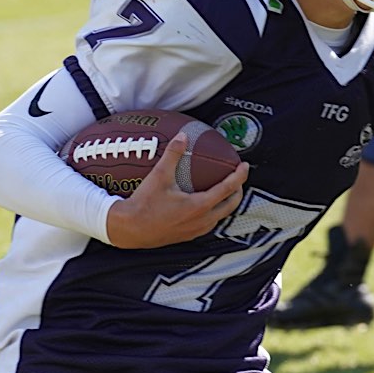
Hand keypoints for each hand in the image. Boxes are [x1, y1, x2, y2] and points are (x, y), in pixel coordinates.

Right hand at [105, 133, 250, 247]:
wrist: (129, 230)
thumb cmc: (143, 204)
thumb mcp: (159, 176)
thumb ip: (173, 154)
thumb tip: (183, 136)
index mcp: (199, 206)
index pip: (228, 189)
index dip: (239, 176)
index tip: (244, 166)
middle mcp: (202, 220)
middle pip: (231, 205)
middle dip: (238, 190)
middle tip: (237, 178)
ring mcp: (196, 230)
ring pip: (220, 216)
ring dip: (226, 203)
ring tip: (225, 190)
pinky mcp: (188, 236)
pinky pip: (209, 224)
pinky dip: (214, 212)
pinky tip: (205, 205)